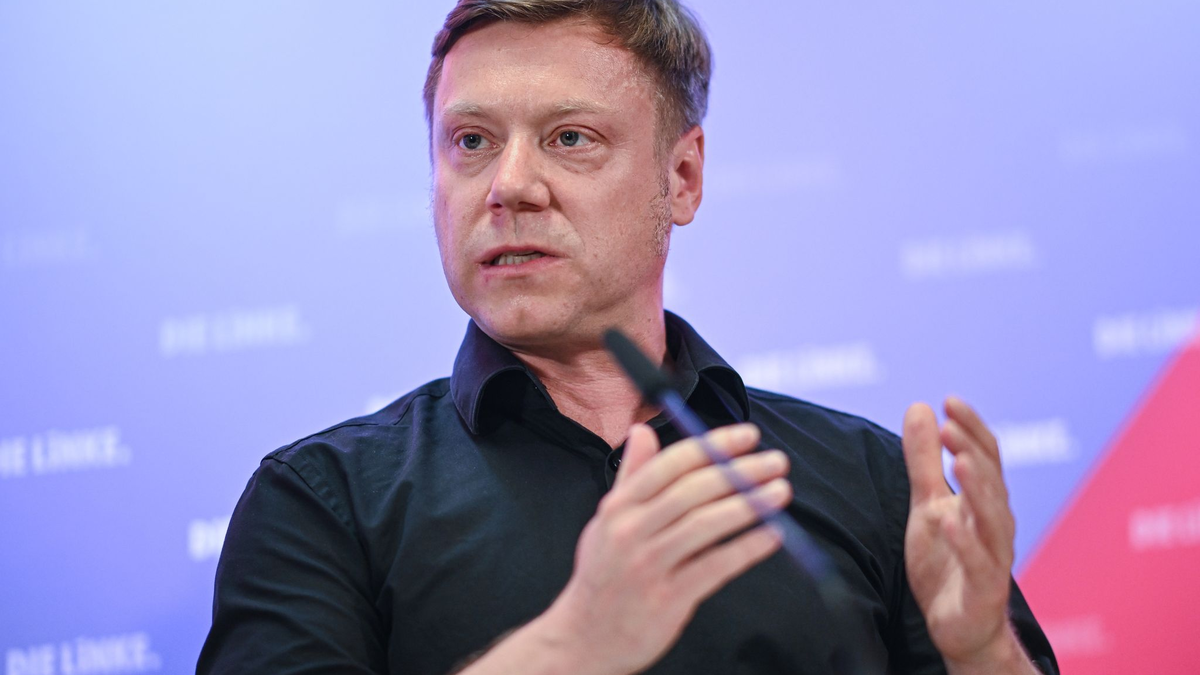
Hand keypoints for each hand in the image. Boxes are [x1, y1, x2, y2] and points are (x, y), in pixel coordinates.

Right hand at [539, 422, 790, 674]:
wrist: (584, 638)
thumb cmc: (602, 575)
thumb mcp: (605, 520)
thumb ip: (630, 475)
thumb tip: (643, 431)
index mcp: (619, 507)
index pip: (671, 464)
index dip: (713, 445)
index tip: (747, 435)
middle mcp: (631, 531)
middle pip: (693, 491)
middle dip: (740, 471)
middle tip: (776, 462)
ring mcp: (649, 565)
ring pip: (706, 525)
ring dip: (749, 505)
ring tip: (780, 492)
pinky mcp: (668, 599)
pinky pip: (715, 566)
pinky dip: (746, 548)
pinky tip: (772, 534)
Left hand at [902, 397, 1022, 668]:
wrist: (959, 625)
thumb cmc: (946, 560)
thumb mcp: (926, 503)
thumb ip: (924, 459)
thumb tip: (921, 407)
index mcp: (983, 500)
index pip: (985, 456)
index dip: (971, 428)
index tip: (949, 401)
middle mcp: (994, 523)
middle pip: (990, 481)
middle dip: (972, 451)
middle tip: (950, 426)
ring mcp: (993, 556)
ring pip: (992, 518)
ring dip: (978, 489)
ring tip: (960, 462)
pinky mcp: (984, 588)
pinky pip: (978, 562)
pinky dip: (965, 541)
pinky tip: (948, 520)